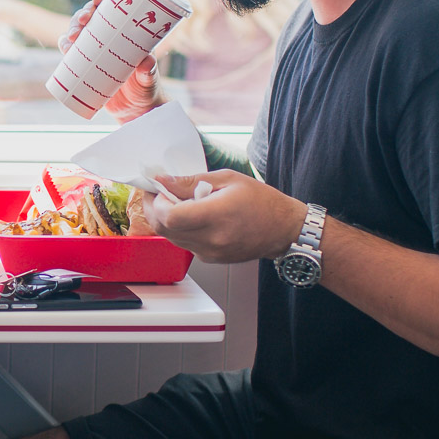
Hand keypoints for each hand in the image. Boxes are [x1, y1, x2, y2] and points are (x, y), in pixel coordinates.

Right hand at [61, 0, 161, 122]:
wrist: (135, 110)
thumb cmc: (146, 90)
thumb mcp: (148, 80)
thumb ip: (149, 72)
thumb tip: (146, 61)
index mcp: (127, 33)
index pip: (114, 9)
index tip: (98, 1)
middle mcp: (110, 38)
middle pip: (92, 17)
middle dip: (83, 14)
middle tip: (82, 21)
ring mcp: (96, 50)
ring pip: (79, 31)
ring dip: (71, 29)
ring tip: (72, 38)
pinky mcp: (86, 64)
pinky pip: (71, 50)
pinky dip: (65, 46)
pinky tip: (65, 47)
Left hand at [148, 171, 307, 264]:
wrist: (283, 229)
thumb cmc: (261, 201)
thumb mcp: (226, 179)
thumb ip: (190, 181)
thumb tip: (162, 180)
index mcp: (216, 216)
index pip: (170, 216)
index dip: (157, 201)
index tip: (158, 188)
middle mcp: (211, 239)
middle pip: (164, 229)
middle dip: (154, 209)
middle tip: (159, 193)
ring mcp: (210, 252)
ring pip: (171, 238)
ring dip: (166, 220)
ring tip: (178, 202)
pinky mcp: (210, 258)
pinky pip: (184, 244)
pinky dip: (180, 229)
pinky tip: (192, 216)